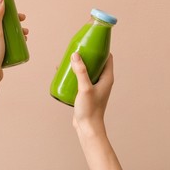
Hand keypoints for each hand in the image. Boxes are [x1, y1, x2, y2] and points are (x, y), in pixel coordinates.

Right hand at [71, 53, 122, 169]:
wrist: (87, 128)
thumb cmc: (90, 110)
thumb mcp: (85, 88)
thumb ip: (81, 72)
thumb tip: (75, 54)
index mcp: (107, 77)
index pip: (107, 57)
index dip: (100, 47)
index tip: (90, 41)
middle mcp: (102, 81)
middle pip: (95, 62)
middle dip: (86, 55)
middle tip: (74, 49)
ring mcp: (94, 87)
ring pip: (87, 70)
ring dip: (78, 64)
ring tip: (66, 60)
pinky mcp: (86, 93)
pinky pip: (80, 79)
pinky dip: (73, 74)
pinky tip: (63, 73)